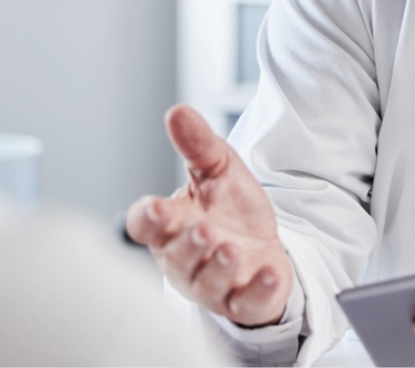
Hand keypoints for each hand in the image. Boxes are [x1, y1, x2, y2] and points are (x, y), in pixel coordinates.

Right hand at [125, 105, 293, 326]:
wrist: (264, 246)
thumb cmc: (230, 212)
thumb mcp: (218, 171)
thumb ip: (197, 145)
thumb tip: (177, 112)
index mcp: (171, 225)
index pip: (144, 226)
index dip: (146, 219)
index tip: (156, 208)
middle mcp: (185, 259)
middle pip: (176, 257)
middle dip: (189, 244)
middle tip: (204, 229)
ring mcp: (213, 284)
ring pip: (206, 283)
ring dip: (218, 266)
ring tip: (231, 248)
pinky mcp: (243, 302)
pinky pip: (246, 303)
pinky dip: (257, 290)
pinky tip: (269, 273)